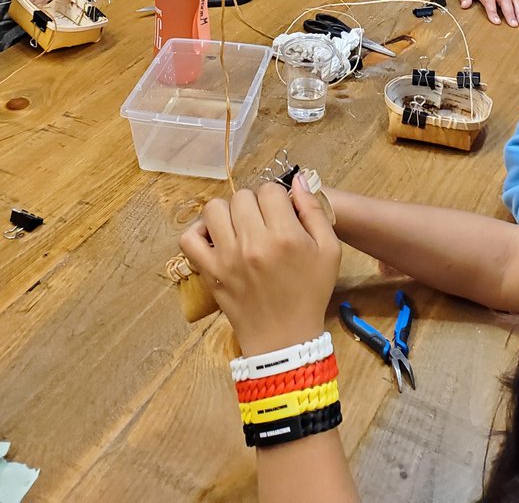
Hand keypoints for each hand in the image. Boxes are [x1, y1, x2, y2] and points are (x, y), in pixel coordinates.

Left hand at [179, 175, 340, 354]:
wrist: (285, 338)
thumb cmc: (310, 293)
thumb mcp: (329, 251)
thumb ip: (314, 210)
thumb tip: (298, 179)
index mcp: (285, 235)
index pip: (270, 190)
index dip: (277, 197)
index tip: (281, 213)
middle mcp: (253, 243)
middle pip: (242, 196)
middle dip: (254, 204)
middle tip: (262, 222)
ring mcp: (227, 257)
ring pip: (215, 209)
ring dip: (228, 213)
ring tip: (240, 228)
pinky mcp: (210, 272)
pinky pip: (189, 238)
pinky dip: (199, 232)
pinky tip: (217, 238)